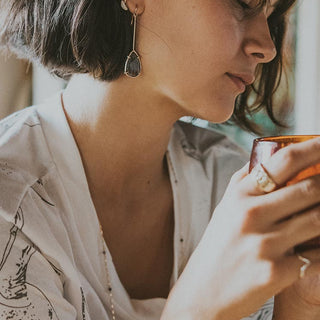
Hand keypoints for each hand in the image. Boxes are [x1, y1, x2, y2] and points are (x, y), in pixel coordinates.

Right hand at [161, 137, 319, 319]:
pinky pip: (316, 252)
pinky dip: (318, 247)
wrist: (205, 290)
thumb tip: (267, 157)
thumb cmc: (217, 246)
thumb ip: (244, 181)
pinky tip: (310, 245)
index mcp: (239, 196)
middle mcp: (251, 215)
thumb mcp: (225, 208)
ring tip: (316, 212)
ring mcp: (266, 244)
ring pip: (319, 219)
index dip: (313, 148)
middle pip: (310, 188)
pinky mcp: (278, 271)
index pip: (283, 161)